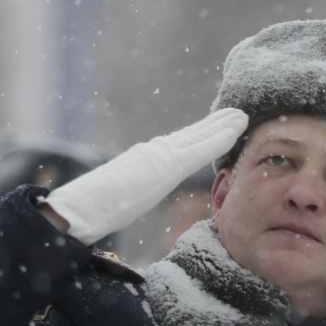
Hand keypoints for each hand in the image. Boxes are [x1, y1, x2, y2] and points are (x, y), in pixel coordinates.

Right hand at [42, 108, 247, 244]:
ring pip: (200, 136)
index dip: (196, 136)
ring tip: (242, 116)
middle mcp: (153, 152)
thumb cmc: (92, 210)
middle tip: (235, 114)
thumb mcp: (115, 202)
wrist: (83, 206)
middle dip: (213, 124)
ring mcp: (160, 155)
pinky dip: (220, 138)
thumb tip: (116, 208)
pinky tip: (237, 130)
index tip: (211, 128)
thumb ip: (123, 197)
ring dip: (223, 125)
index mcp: (142, 161)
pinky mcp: (168, 164)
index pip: (175, 146)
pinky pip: (201, 149)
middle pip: (190, 135)